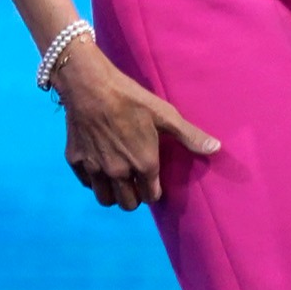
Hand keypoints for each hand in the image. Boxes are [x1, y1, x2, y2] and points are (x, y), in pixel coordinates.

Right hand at [53, 40, 220, 209]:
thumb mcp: (164, 114)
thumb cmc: (130, 98)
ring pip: (106, 199)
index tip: (153, 180)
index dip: (154, 190)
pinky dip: (94, 180)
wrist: (88, 85)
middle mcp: (119, 173)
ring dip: (114, 194)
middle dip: (135, 196)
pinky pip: (87, 183)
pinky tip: (99, 165)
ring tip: (118, 179)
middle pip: (129, 204)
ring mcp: (94, 169)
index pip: (151, 197)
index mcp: (144, 165)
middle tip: (136, 180)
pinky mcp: (75, 161)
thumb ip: (189, 135)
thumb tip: (216, 149)